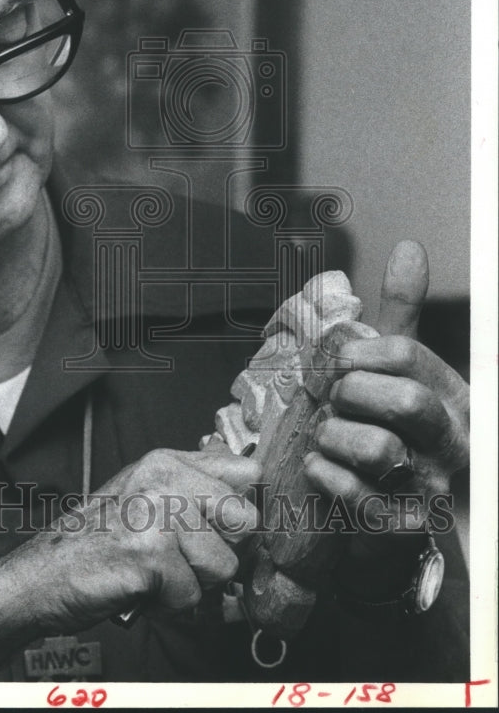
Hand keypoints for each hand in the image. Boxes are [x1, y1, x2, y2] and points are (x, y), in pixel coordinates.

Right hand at [0, 446, 260, 632]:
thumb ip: (193, 484)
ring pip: (223, 565)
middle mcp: (164, 479)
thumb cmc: (93, 542)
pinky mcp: (150, 555)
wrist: (41, 576)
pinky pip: (192, 595)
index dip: (240, 508)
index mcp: (166, 461)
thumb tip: (249, 477)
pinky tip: (140, 586)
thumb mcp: (145, 495)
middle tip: (181, 556)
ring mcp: (157, 515)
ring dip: (192, 583)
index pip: (246, 472)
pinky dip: (169, 604)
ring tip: (155, 572)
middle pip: (245, 521)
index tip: (222, 526)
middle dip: (219, 551)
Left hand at [303, 240, 468, 595]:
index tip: (337, 363)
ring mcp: (431, 486)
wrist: (390, 512)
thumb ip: (402, 310)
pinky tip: (322, 468)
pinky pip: (351, 493)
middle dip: (349, 394)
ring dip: (333, 438)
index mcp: (453, 393)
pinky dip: (323, 475)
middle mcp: (452, 440)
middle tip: (334, 403)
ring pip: (375, 448)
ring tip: (329, 438)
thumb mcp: (400, 366)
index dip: (356, 353)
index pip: (405, 354)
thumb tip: (409, 249)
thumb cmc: (392, 428)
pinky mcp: (401, 525)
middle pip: (402, 400)